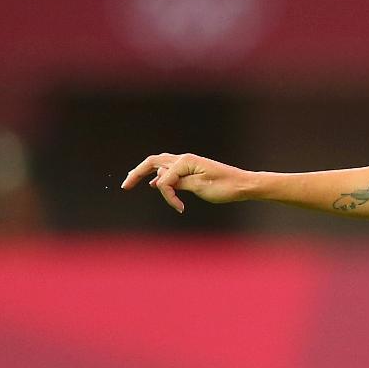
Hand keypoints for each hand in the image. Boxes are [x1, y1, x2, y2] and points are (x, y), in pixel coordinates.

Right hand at [121, 153, 253, 212]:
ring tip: (131, 182)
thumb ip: (178, 183)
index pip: (165, 179)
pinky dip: (158, 176)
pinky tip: (153, 184)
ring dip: (145, 173)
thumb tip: (158, 181)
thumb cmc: (225, 186)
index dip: (168, 195)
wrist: (243, 185)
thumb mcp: (200, 187)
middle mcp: (184, 159)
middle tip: (125, 186)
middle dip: (137, 173)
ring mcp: (187, 163)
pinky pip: (169, 170)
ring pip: (160, 165)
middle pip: (153, 162)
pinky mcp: (191, 170)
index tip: (180, 208)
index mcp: (185, 161)